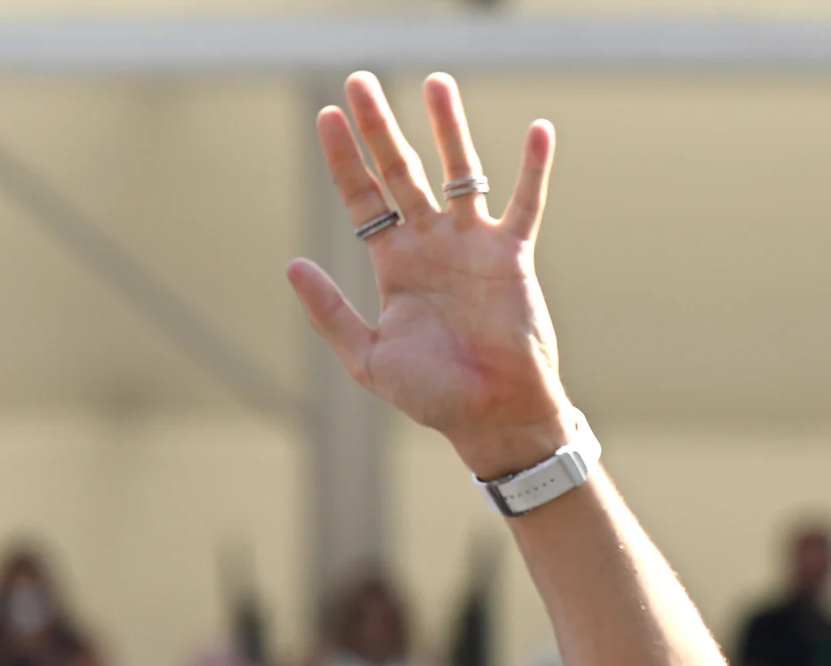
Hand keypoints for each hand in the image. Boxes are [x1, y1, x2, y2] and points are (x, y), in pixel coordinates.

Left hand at [289, 72, 573, 478]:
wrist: (492, 418)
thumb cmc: (433, 396)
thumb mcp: (368, 358)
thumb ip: (330, 312)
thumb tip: (292, 265)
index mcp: (394, 265)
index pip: (363, 199)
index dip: (344, 160)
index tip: (325, 117)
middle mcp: (431, 245)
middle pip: (401, 172)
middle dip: (380, 127)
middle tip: (360, 81)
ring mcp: (472, 245)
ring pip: (460, 172)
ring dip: (448, 128)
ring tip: (435, 82)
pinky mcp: (512, 256)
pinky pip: (525, 203)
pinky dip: (532, 168)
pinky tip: (538, 129)